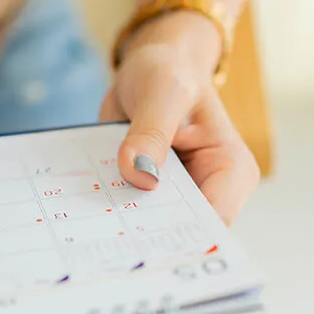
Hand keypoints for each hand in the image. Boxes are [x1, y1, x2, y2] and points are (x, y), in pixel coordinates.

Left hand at [99, 14, 259, 225]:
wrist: (152, 68)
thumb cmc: (169, 71)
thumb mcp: (162, 91)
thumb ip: (151, 132)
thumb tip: (138, 174)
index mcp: (231, 170)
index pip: (211, 221)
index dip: (180, 238)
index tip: (140, 246)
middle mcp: (211, 190)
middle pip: (181, 233)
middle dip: (147, 238)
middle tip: (103, 241)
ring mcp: (179, 196)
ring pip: (151, 230)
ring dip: (122, 228)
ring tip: (88, 229)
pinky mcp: (150, 195)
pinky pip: (130, 214)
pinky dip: (108, 211)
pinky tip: (82, 211)